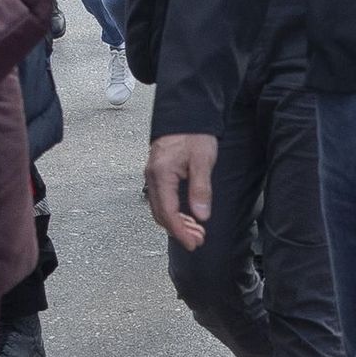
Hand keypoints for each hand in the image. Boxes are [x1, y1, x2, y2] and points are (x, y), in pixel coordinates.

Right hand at [146, 133, 217, 250]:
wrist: (186, 113)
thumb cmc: (195, 134)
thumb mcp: (202, 160)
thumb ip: (200, 189)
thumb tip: (201, 216)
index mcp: (161, 175)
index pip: (169, 212)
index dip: (180, 231)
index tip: (193, 243)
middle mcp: (152, 177)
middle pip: (161, 214)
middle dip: (179, 231)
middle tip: (198, 241)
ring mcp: (153, 176)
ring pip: (160, 209)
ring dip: (177, 223)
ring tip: (196, 231)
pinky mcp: (158, 174)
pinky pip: (161, 200)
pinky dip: (173, 212)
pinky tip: (187, 216)